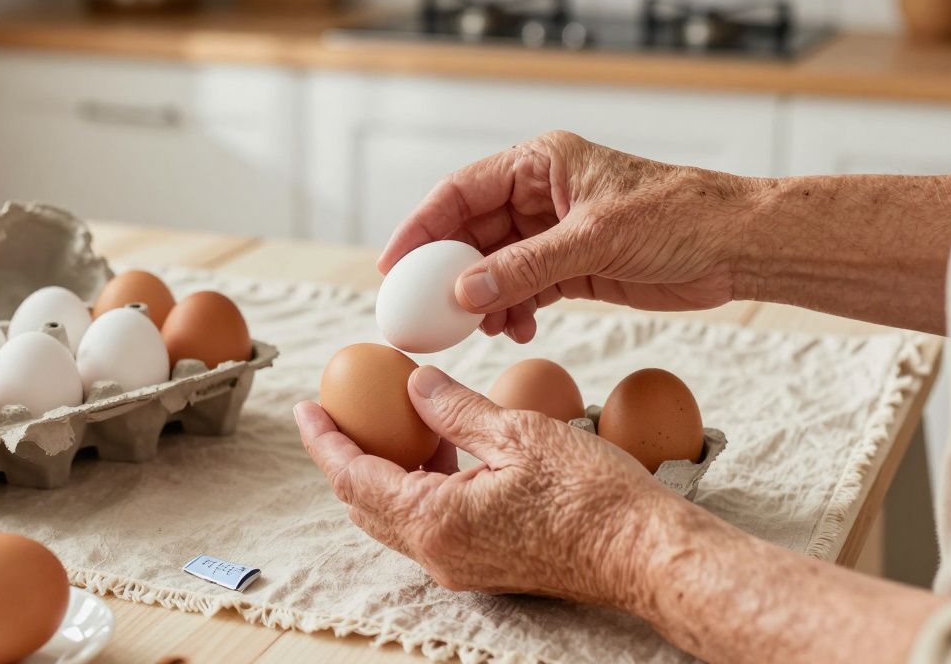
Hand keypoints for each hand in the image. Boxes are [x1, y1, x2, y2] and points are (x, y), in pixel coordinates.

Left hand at [294, 365, 669, 604]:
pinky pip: (431, 524)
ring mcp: (459, 567)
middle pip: (364, 502)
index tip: (306, 406)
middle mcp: (436, 554)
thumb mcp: (516, 432)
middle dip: (347, 455)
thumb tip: (413, 383)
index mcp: (433, 520)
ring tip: (396, 419)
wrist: (644, 552)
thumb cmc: (589, 493)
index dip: (325, 439)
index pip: (353, 477)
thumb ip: (455, 407)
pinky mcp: (484, 567)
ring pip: (397, 516)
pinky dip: (421, 486)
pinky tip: (444, 448)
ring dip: (388, 469)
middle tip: (341, 411)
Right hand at [377, 131, 756, 342]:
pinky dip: (511, 310)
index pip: (461, 191)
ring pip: (493, 266)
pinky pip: (522, 289)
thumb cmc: (677, 217)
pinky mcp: (572, 267)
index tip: (394, 266)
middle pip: (471, 232)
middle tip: (425, 311)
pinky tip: (513, 329)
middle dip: (448, 272)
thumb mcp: (595, 239)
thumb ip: (526, 267)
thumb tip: (463, 294)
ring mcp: (554, 233)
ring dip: (481, 298)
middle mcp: (540, 194)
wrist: (736, 246)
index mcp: (540, 164)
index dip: (421, 227)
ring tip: (479, 328)